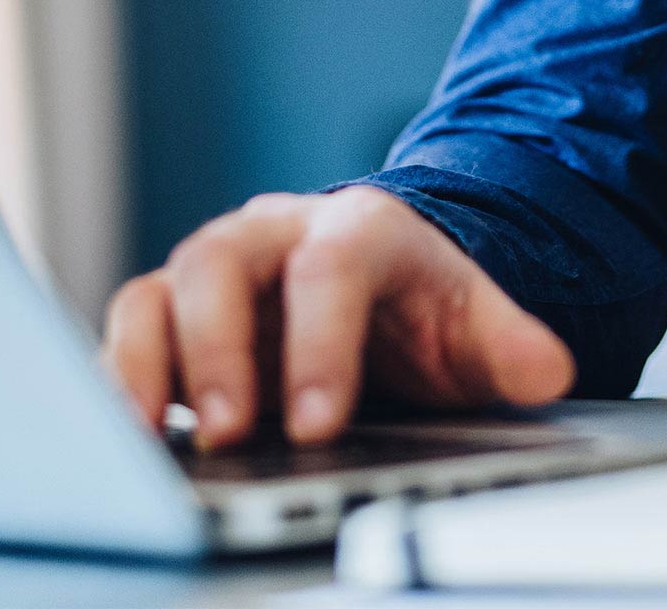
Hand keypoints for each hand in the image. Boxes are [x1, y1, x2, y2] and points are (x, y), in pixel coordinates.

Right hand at [101, 186, 574, 448]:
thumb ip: (510, 345)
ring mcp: (219, 271)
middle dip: (221, 349)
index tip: (320, 422)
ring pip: (161, 288)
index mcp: (358, 229)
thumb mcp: (473, 323)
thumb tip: (546, 369)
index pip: (332, 265)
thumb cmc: (421, 305)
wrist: (382, 281)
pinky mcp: (176, 314)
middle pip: (223, 259)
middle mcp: (275, 235)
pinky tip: (125, 436)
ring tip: (148, 437)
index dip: (320, 341)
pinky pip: (130, 328)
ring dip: (151, 362)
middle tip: (234, 434)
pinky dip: (119, 376)